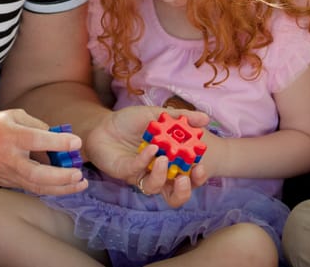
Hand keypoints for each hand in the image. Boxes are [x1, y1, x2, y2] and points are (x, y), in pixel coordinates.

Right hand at [0, 108, 86, 195]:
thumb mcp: (13, 115)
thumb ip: (36, 125)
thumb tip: (57, 136)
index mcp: (11, 135)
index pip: (37, 140)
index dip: (58, 142)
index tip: (76, 142)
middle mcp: (9, 158)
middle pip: (37, 173)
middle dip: (61, 177)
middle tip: (79, 174)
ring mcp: (8, 174)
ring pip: (36, 186)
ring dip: (61, 188)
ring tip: (80, 184)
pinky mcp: (8, 183)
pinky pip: (32, 188)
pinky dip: (50, 188)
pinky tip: (65, 185)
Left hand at [84, 105, 208, 207]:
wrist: (104, 123)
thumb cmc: (131, 122)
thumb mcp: (158, 115)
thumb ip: (181, 118)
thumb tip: (206, 118)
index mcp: (171, 161)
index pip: (189, 177)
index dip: (198, 178)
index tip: (202, 167)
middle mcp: (158, 172)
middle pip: (176, 194)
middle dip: (184, 190)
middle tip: (185, 179)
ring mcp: (141, 174)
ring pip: (155, 188)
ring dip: (162, 177)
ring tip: (163, 160)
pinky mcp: (125, 173)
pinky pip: (138, 171)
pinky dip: (145, 161)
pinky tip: (150, 148)